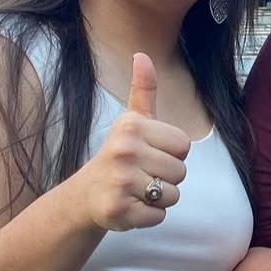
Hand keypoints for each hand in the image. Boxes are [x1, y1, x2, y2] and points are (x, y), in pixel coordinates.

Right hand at [79, 53, 189, 231]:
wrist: (86, 195)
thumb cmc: (119, 154)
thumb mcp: (132, 120)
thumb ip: (143, 89)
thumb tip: (142, 54)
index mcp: (132, 127)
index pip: (184, 146)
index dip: (171, 153)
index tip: (149, 154)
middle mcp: (124, 151)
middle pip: (181, 171)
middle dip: (166, 177)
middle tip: (141, 175)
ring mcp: (120, 181)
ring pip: (173, 195)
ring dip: (160, 198)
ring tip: (136, 190)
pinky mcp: (119, 209)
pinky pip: (159, 216)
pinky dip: (149, 216)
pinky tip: (131, 206)